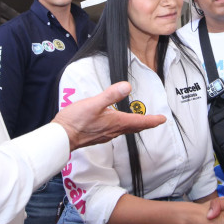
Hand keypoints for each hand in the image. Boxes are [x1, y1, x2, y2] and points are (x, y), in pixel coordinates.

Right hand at [52, 81, 166, 150]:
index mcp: (116, 122)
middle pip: (134, 127)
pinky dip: (123, 127)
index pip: (139, 121)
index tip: (162, 119)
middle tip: (156, 121)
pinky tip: (117, 124)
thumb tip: (127, 86)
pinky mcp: (98, 136)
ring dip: (135, 125)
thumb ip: (110, 95)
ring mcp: (106, 135)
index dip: (152, 120)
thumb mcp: (94, 103)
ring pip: (126, 130)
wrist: (61, 137)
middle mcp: (114, 130)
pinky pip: (116, 132)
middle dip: (146, 124)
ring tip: (140, 121)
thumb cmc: (76, 121)